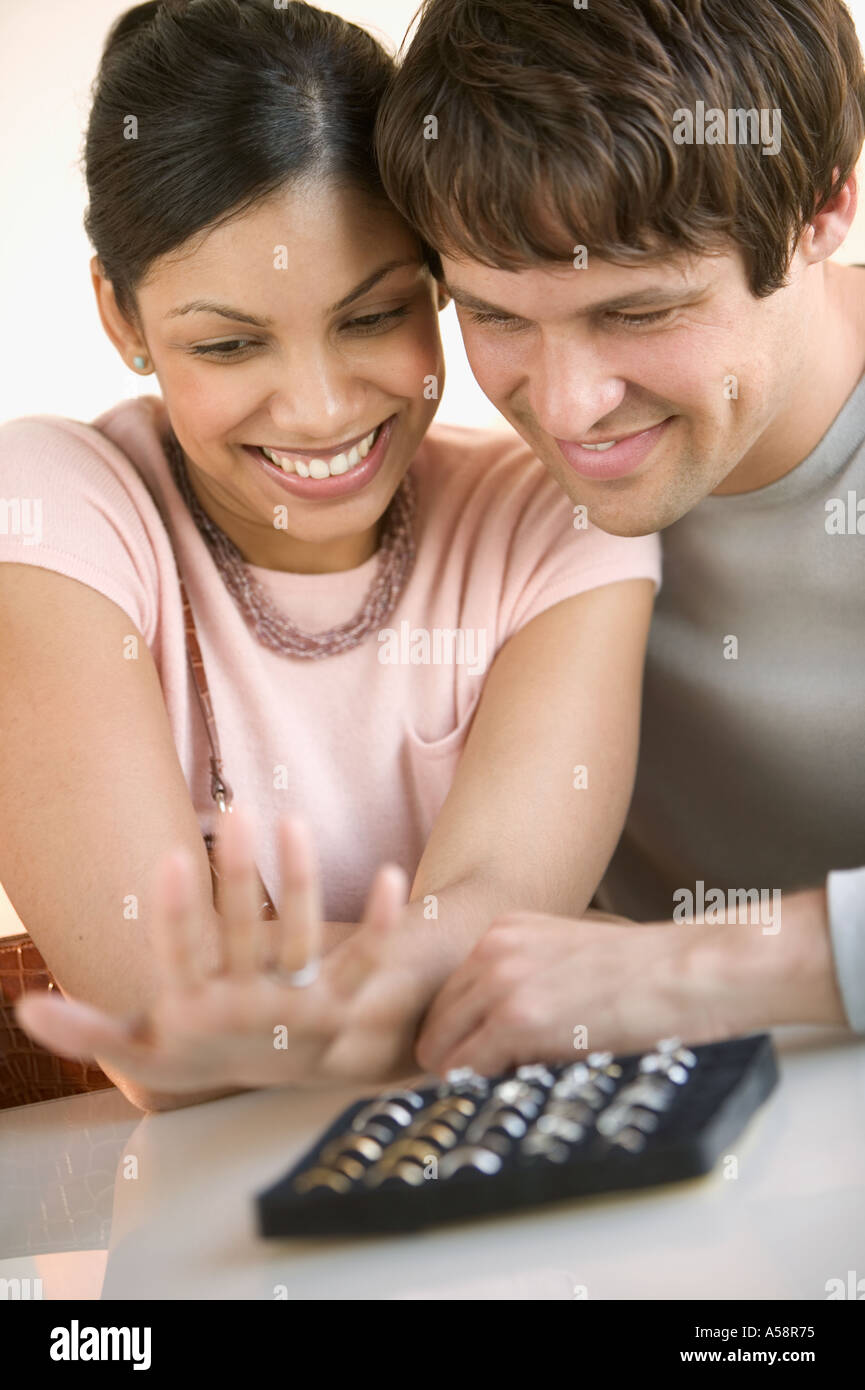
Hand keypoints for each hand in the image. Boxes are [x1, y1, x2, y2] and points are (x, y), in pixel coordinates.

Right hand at [15, 807, 415, 1095]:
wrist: (269, 1083)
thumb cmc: (194, 1053)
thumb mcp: (139, 1049)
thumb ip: (87, 1031)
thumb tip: (26, 1010)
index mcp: (196, 1010)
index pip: (180, 955)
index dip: (174, 913)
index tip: (167, 859)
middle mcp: (247, 1006)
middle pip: (242, 935)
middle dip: (236, 876)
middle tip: (235, 814)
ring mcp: (296, 1003)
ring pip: (300, 940)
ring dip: (300, 881)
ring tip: (294, 821)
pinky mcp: (337, 998)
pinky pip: (364, 962)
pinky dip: (379, 926)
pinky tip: (394, 880)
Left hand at [415, 910, 740, 1075]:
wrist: (697, 970)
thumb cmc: (650, 978)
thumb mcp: (569, 960)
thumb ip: (525, 984)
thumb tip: (494, 1040)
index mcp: (504, 932)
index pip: (448, 999)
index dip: (461, 1040)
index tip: (485, 1067)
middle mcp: (492, 948)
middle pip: (435, 1024)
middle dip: (456, 1062)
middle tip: (494, 1089)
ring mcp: (501, 980)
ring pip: (441, 1051)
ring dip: (468, 1079)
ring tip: (510, 1094)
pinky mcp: (519, 1017)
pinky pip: (466, 1069)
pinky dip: (483, 1091)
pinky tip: (521, 1092)